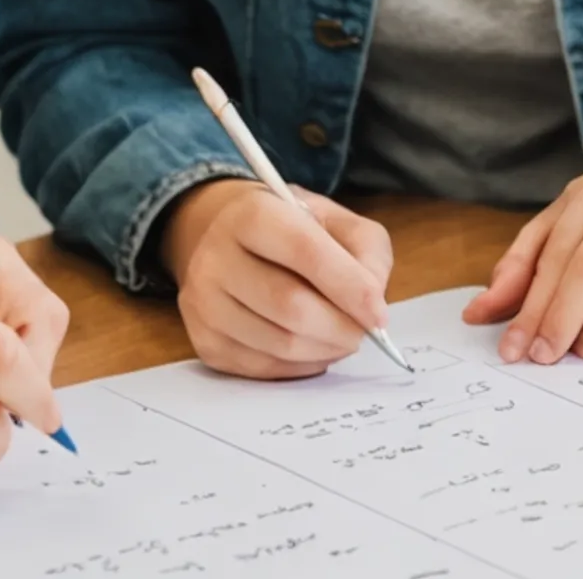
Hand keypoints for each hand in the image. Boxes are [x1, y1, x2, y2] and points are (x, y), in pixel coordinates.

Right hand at [162, 178, 394, 378]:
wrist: (226, 239)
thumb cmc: (291, 229)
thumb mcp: (335, 220)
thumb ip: (366, 251)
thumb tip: (373, 304)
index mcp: (252, 214)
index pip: (306, 252)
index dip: (350, 287)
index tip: (379, 314)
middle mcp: (216, 257)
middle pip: (291, 307)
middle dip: (342, 327)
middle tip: (366, 332)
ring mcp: (203, 303)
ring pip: (279, 344)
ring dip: (326, 349)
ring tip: (343, 337)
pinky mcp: (203, 341)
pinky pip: (264, 368)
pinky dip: (302, 365)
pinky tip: (314, 347)